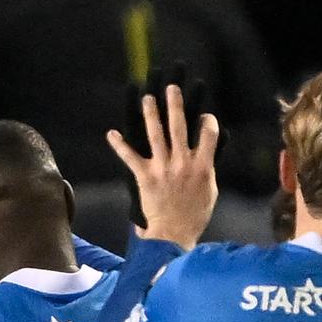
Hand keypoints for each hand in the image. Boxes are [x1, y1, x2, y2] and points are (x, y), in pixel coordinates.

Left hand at [116, 64, 209, 228]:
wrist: (173, 235)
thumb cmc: (194, 215)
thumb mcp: (210, 191)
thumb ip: (209, 168)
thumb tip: (210, 152)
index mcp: (202, 166)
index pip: (208, 134)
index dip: (207, 121)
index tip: (205, 116)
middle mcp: (182, 163)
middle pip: (179, 127)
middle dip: (175, 104)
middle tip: (171, 87)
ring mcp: (163, 168)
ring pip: (156, 135)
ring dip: (151, 114)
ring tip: (147, 98)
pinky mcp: (146, 177)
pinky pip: (130, 158)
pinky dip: (120, 146)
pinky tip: (111, 133)